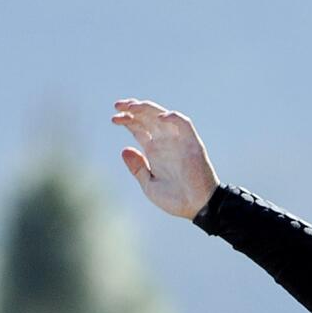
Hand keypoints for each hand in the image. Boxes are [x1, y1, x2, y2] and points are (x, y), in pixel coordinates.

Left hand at [112, 99, 219, 219]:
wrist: (198, 207)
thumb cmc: (175, 200)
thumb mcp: (149, 185)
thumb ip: (137, 168)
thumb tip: (125, 150)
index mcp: (154, 151)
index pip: (139, 127)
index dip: (127, 119)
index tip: (114, 119)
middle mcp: (165, 142)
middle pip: (147, 117)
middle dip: (132, 108)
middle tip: (117, 106)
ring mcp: (178, 141)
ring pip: (162, 116)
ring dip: (147, 108)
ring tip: (132, 106)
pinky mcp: (192, 143)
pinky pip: (184, 124)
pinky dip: (173, 117)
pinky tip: (159, 117)